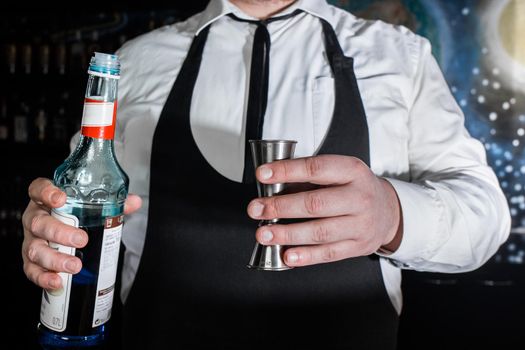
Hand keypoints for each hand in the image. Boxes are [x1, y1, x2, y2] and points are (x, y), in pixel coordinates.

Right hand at [21, 178, 141, 289]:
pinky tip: (58, 281)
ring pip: (35, 249)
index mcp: (45, 200)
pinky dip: (43, 278)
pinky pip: (32, 270)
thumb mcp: (89, 206)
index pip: (38, 190)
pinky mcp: (30, 261)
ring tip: (75, 265)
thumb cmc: (74, 215)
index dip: (46, 193)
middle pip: (39, 223)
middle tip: (81, 240)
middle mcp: (35, 218)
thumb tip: (135, 202)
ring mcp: (31, 240)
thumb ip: (112, 203)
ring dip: (55, 259)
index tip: (60, 198)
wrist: (62, 231)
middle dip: (60, 232)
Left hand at [247, 155, 401, 266]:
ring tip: (264, 234)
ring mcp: (361, 224)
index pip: (316, 169)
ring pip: (320, 231)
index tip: (263, 174)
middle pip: (316, 203)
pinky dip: (306, 256)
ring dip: (288, 234)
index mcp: (353, 171)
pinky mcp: (358, 247)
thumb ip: (309, 177)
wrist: (389, 211)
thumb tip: (272, 184)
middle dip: (281, 206)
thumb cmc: (355, 188)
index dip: (287, 171)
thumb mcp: (340, 172)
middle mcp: (360, 197)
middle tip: (256, 209)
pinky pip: (329, 253)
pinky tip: (287, 255)